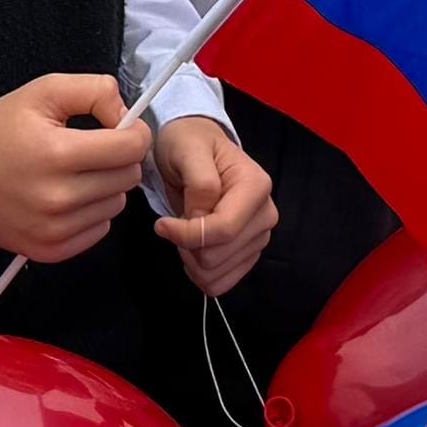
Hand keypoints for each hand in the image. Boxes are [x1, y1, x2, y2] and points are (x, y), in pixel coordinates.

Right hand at [0, 73, 153, 262]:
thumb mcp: (42, 91)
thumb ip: (94, 91)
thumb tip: (127, 116)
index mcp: (57, 153)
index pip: (131, 147)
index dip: (133, 131)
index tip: (121, 127)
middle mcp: (57, 197)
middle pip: (128, 177)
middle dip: (118, 157)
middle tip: (91, 148)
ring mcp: (53, 229)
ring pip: (117, 204)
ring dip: (105, 186)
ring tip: (73, 172)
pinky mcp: (50, 250)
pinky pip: (99, 229)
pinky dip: (91, 212)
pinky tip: (66, 196)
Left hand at [151, 113, 277, 294]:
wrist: (196, 146)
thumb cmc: (190, 144)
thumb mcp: (188, 150)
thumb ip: (200, 184)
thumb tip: (200, 219)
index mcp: (256, 186)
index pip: (224, 229)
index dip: (187, 234)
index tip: (161, 224)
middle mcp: (265, 214)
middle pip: (219, 256)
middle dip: (187, 245)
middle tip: (173, 223)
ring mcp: (258, 236)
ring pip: (219, 274)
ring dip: (191, 260)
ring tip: (182, 233)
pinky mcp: (248, 253)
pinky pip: (222, 282)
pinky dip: (200, 273)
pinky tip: (191, 250)